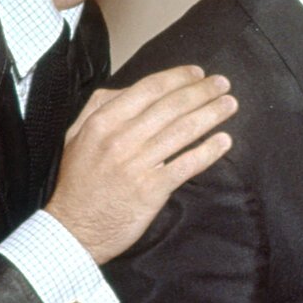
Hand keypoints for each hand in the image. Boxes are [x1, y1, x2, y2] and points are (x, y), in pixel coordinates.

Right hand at [46, 66, 235, 263]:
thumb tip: (130, 89)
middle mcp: (121, 139)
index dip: (178, 78)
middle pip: (172, 106)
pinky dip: (208, 151)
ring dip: (211, 115)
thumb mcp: (76, 136)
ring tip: (230, 105)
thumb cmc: (77, 182)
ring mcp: (137, 164)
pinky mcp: (152, 190)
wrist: (73, 229)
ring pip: (183, 131)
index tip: (198, 73)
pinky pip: (186, 164)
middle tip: (223, 84)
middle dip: (202, 92)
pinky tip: (224, 141)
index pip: (149, 89)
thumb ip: (100, 108)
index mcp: (103, 121)